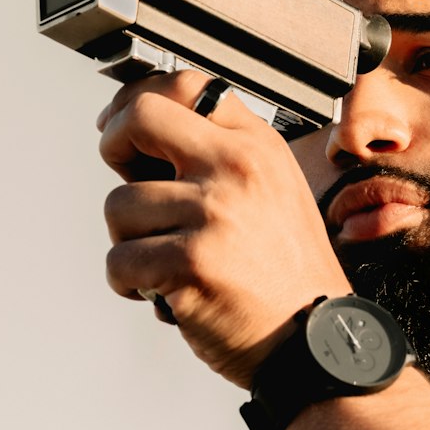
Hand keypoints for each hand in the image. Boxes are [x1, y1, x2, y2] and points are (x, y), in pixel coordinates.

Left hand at [98, 72, 350, 388]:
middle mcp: (237, 170)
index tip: (121, 126)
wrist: (317, 342)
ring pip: (120, 205)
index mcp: (258, 147)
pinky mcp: (190, 262)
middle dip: (113, 147)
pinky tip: (163, 293)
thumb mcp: (275, 193)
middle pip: (139, 118)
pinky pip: (119, 261)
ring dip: (131, 241)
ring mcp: (213, 213)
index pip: (187, 86)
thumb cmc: (290, 279)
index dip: (139, 102)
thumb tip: (144, 140)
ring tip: (169, 264)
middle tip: (126, 183)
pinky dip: (130, 284)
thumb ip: (223, 160)